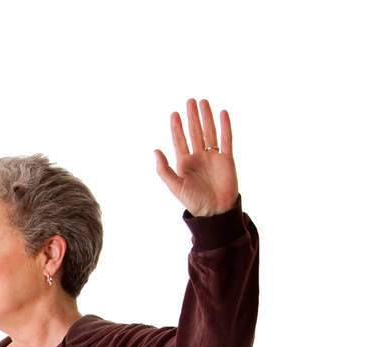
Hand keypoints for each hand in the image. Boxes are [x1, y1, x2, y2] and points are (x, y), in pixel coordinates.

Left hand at [153, 98, 237, 217]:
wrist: (214, 210)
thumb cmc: (193, 201)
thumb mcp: (175, 186)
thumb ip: (164, 169)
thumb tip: (155, 151)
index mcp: (184, 163)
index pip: (180, 140)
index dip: (177, 127)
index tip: (174, 113)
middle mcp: (198, 157)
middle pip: (195, 132)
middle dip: (192, 117)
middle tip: (190, 101)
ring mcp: (213, 157)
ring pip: (209, 132)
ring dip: (206, 117)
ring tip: (203, 102)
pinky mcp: (227, 159)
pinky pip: (226, 139)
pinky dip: (225, 127)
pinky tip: (222, 114)